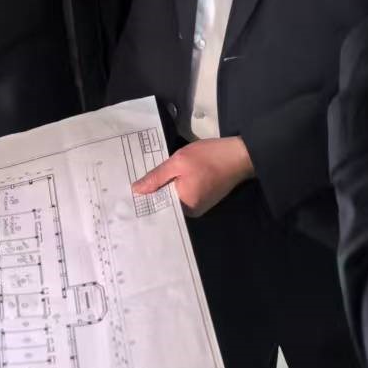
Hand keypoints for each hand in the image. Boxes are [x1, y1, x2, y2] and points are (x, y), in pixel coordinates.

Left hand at [132, 136, 253, 216]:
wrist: (239, 155)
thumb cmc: (208, 157)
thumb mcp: (178, 162)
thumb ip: (156, 177)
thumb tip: (136, 190)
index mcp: (184, 206)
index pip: (157, 207)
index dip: (143, 198)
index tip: (127, 192)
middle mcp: (191, 212)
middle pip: (166, 204)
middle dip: (153, 193)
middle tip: (133, 183)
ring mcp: (200, 206)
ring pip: (175, 199)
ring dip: (165, 189)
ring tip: (147, 180)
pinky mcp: (205, 199)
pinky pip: (184, 196)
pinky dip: (176, 187)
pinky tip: (168, 178)